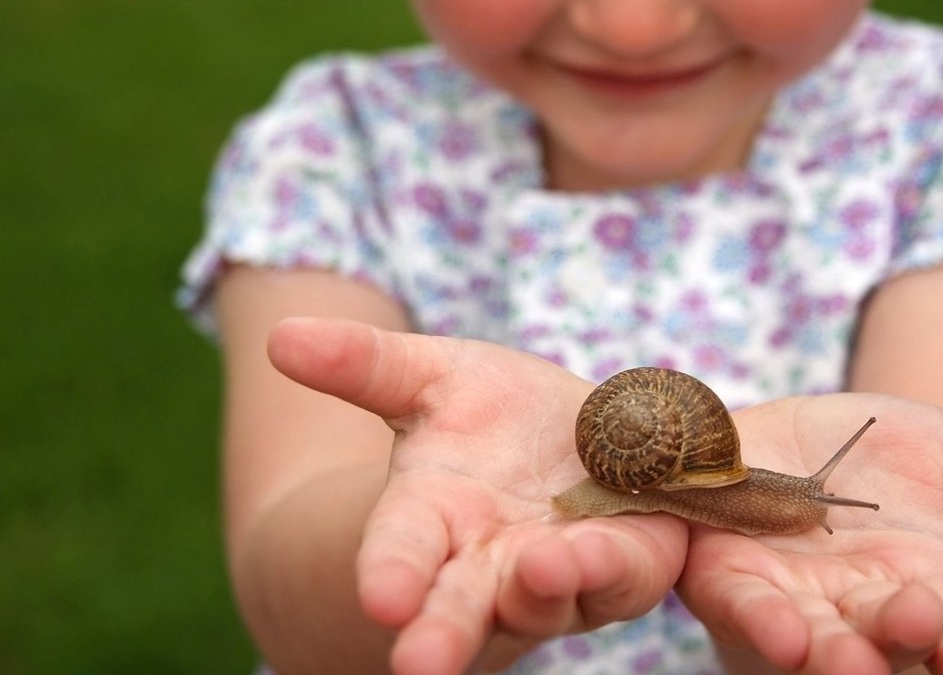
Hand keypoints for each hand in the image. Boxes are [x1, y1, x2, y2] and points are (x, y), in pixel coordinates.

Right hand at [267, 318, 689, 673]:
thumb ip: (362, 362)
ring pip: (548, 596)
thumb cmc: (488, 415)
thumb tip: (280, 337)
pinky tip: (602, 553)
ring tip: (540, 571)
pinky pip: (621, 574)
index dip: (391, 572)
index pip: (400, 551)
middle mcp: (488, 561)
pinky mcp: (625, 563)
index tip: (380, 597)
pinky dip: (611, 567)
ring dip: (545, 590)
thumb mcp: (427, 376)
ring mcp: (558, 570)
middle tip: (422, 663)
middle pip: (462, 605)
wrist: (571, 443)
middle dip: (443, 632)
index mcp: (429, 518)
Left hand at [676, 394, 942, 674]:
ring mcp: (792, 602)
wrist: (788, 436)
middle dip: (892, 645)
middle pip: (881, 644)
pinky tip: (773, 626)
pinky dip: (756, 619)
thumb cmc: (876, 455)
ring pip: (808, 641)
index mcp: (922, 588)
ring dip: (821, 652)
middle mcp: (859, 609)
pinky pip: (739, 607)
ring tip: (826, 653)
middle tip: (910, 633)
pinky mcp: (730, 580)